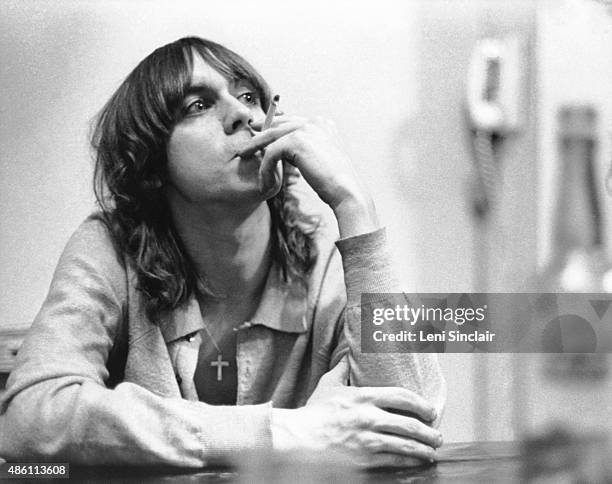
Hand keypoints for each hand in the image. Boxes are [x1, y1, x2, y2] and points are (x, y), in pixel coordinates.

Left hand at [239, 115, 378, 236]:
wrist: (345, 190)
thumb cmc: (333, 183)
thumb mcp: (318, 160)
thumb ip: (304, 150)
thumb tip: (285, 150)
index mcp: (322, 123)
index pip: (290, 121)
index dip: (271, 128)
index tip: (257, 135)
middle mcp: (315, 121)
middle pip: (278, 124)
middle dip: (259, 133)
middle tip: (245, 143)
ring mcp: (306, 128)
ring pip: (271, 136)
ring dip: (256, 148)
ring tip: (243, 156)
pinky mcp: (297, 140)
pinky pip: (272, 152)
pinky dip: (265, 167)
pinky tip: (264, 181)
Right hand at [271, 384, 441, 468]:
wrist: (299, 439)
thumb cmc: (314, 413)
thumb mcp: (328, 385)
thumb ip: (342, 369)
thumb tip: (348, 354)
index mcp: (364, 396)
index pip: (403, 396)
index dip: (421, 404)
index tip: (430, 411)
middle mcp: (370, 417)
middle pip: (410, 423)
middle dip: (429, 431)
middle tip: (436, 435)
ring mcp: (368, 440)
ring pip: (406, 444)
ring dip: (424, 449)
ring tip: (432, 451)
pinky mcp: (365, 460)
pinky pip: (394, 461)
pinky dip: (410, 462)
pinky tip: (417, 462)